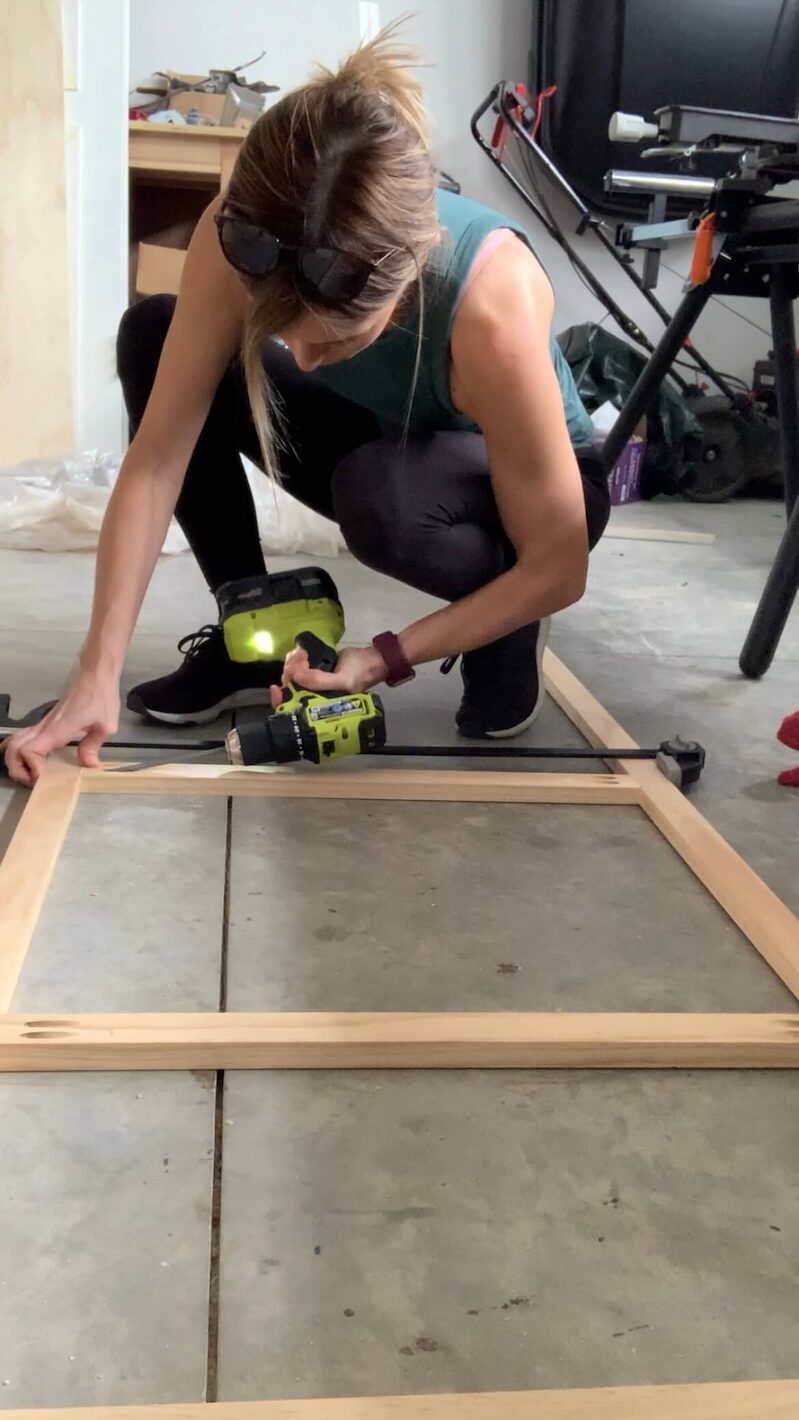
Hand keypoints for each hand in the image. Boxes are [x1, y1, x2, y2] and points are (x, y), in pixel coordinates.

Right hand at [1, 670, 119, 785]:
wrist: (96, 676)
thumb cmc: (101, 698)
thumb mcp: (106, 726)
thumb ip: (93, 747)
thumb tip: (89, 766)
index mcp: (58, 730)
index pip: (30, 750)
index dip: (32, 768)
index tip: (43, 778)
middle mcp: (45, 727)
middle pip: (14, 748)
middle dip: (18, 769)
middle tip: (34, 781)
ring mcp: (43, 723)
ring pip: (14, 741)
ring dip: (15, 760)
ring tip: (30, 774)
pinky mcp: (46, 722)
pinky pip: (23, 736)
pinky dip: (17, 748)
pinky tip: (24, 759)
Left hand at [269, 644, 385, 705]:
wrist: (372, 659)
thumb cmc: (359, 673)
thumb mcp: (342, 680)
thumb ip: (319, 681)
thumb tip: (295, 677)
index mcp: (317, 706)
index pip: (293, 707)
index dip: (281, 697)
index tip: (279, 684)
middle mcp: (313, 696)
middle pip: (289, 688)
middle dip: (290, 672)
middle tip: (301, 657)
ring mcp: (312, 683)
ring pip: (291, 676)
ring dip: (292, 662)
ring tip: (303, 653)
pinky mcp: (314, 670)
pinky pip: (297, 667)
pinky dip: (295, 658)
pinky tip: (301, 651)